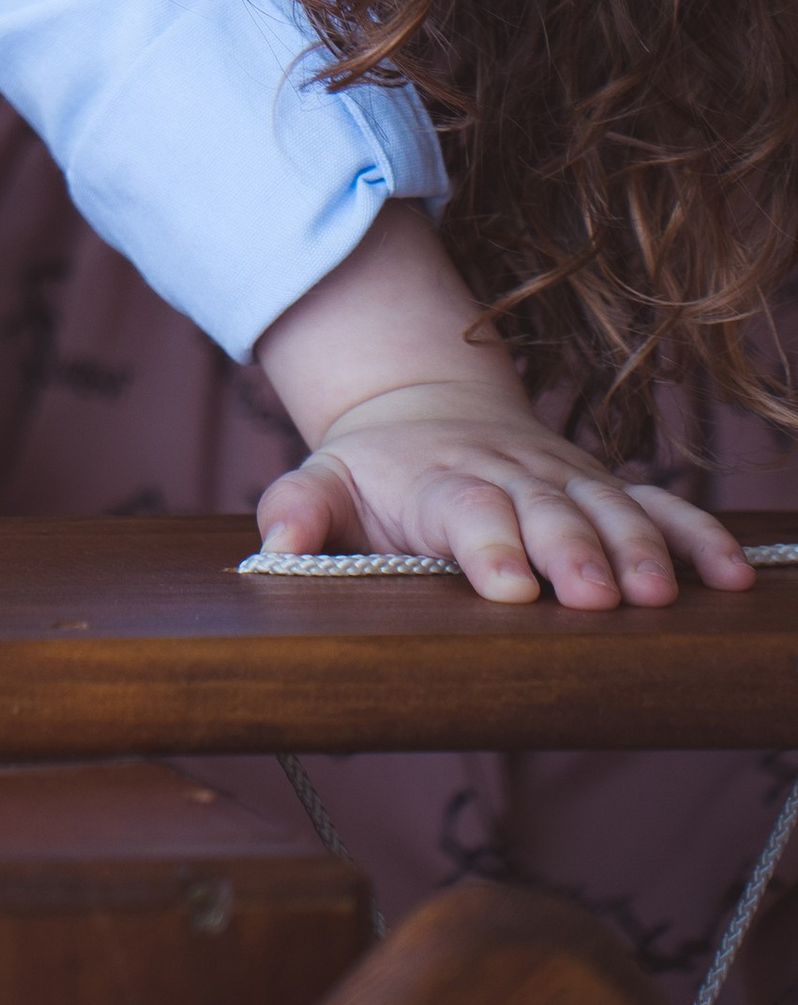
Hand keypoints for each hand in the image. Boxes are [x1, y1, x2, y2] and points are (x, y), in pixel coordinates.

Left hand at [255, 381, 752, 608]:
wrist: (426, 407)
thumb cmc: (375, 471)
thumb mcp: (322, 482)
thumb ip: (297, 513)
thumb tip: (272, 549)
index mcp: (441, 478)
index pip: (467, 507)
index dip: (489, 543)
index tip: (510, 586)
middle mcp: (512, 476)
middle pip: (549, 511)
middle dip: (575, 551)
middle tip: (598, 597)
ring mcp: (566, 481)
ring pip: (612, 510)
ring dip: (641, 550)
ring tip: (660, 594)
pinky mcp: (605, 490)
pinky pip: (661, 507)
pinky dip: (698, 537)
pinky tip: (733, 576)